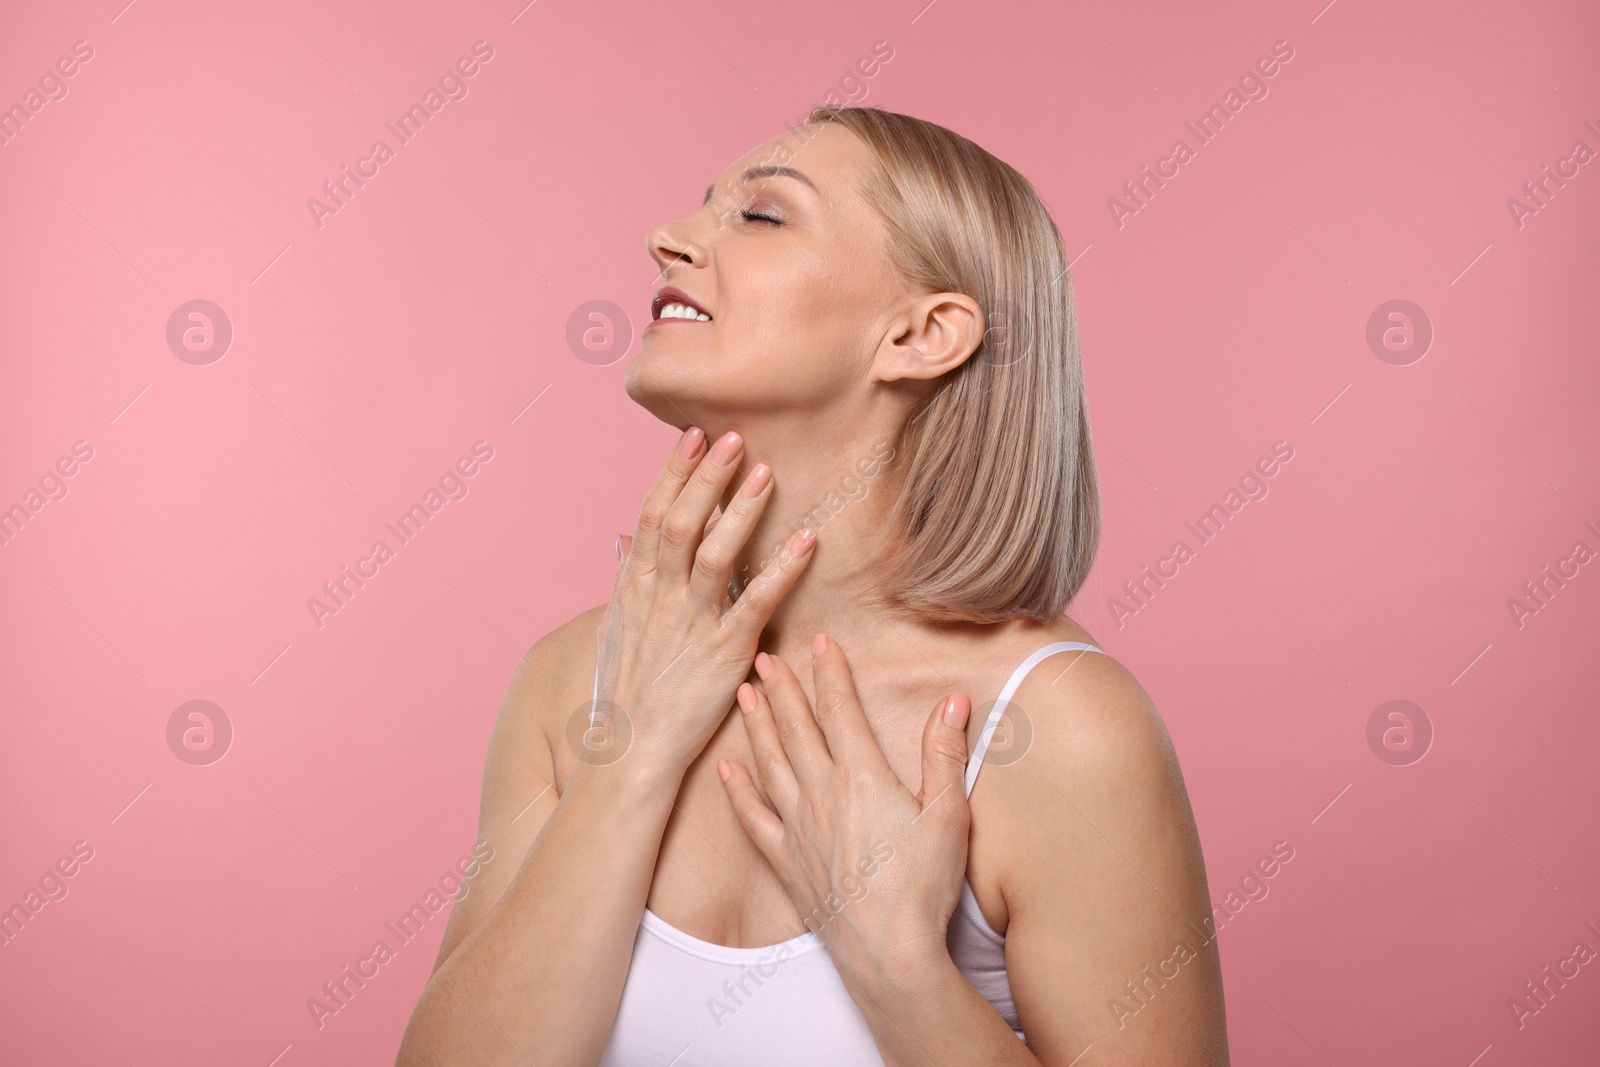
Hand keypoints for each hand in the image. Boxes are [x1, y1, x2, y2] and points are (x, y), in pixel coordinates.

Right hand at [590, 428, 816, 783]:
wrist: (630, 750)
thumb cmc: (628, 690)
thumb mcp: (617, 627)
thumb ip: (626, 579)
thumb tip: (623, 540)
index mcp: (635, 588)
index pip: (651, 515)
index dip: (672, 474)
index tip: (691, 436)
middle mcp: (660, 598)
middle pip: (680, 523)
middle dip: (706, 477)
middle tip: (732, 436)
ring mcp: (691, 624)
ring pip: (714, 554)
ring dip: (740, 511)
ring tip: (765, 472)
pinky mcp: (724, 652)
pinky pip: (756, 602)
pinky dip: (782, 569)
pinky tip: (806, 542)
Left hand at [716, 635, 972, 984]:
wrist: (889, 953)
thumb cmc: (923, 886)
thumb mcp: (949, 814)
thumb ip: (944, 753)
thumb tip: (953, 700)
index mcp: (861, 775)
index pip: (840, 708)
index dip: (829, 671)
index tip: (819, 641)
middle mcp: (821, 792)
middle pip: (797, 727)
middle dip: (781, 688)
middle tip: (763, 657)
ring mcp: (797, 826)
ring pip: (769, 762)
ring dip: (756, 725)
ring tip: (744, 695)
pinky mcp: (785, 861)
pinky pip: (752, 817)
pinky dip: (737, 790)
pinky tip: (726, 770)